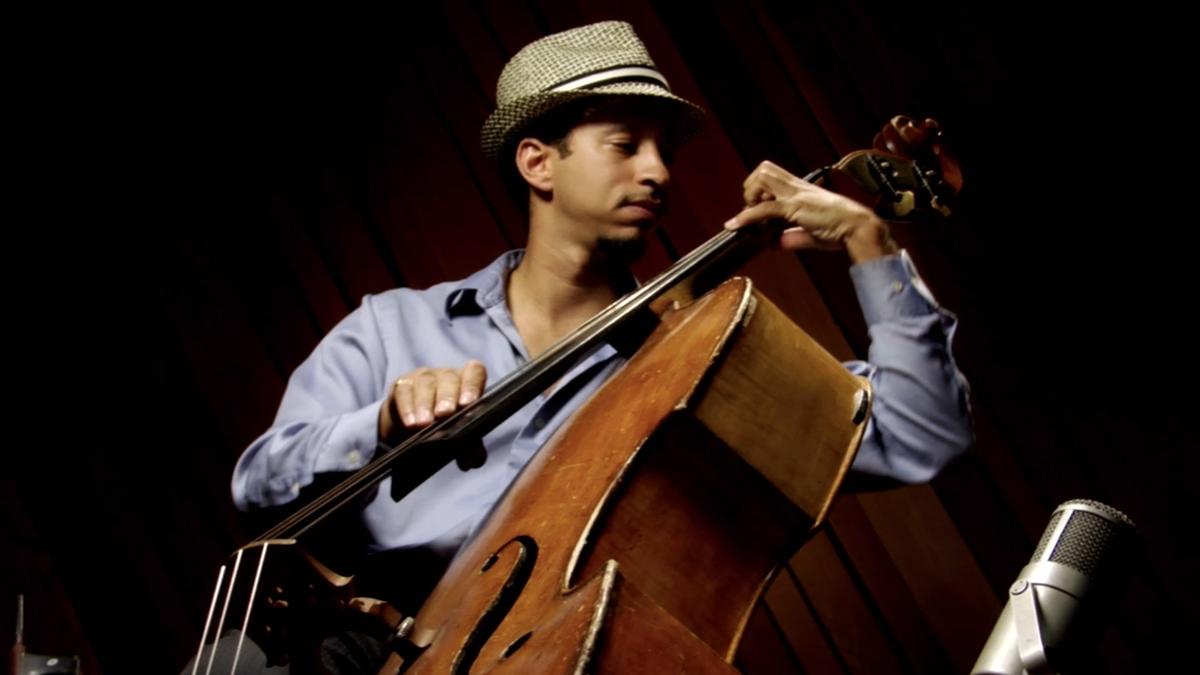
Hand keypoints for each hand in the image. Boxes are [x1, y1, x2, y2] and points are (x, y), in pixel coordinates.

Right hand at [379, 360, 486, 446]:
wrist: (410, 421)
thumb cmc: (443, 423)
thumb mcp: (458, 432)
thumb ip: (471, 446)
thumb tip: (474, 461)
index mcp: (467, 383)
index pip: (475, 372)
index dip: (472, 384)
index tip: (469, 403)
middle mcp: (447, 376)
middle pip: (449, 379)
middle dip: (447, 396)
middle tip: (445, 414)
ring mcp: (423, 378)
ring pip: (426, 384)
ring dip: (425, 404)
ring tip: (423, 423)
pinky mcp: (402, 385)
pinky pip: (404, 391)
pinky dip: (407, 407)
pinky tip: (409, 422)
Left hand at [723, 160, 897, 262]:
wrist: (858, 227)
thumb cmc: (841, 228)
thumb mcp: (811, 234)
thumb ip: (792, 238)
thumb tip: (777, 244)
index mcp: (801, 189)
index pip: (772, 175)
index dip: (759, 189)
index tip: (759, 209)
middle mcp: (797, 187)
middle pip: (763, 169)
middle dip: (751, 188)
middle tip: (754, 208)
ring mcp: (796, 195)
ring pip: (761, 180)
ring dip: (750, 197)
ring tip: (753, 215)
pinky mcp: (795, 207)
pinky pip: (765, 208)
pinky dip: (747, 216)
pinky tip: (736, 225)